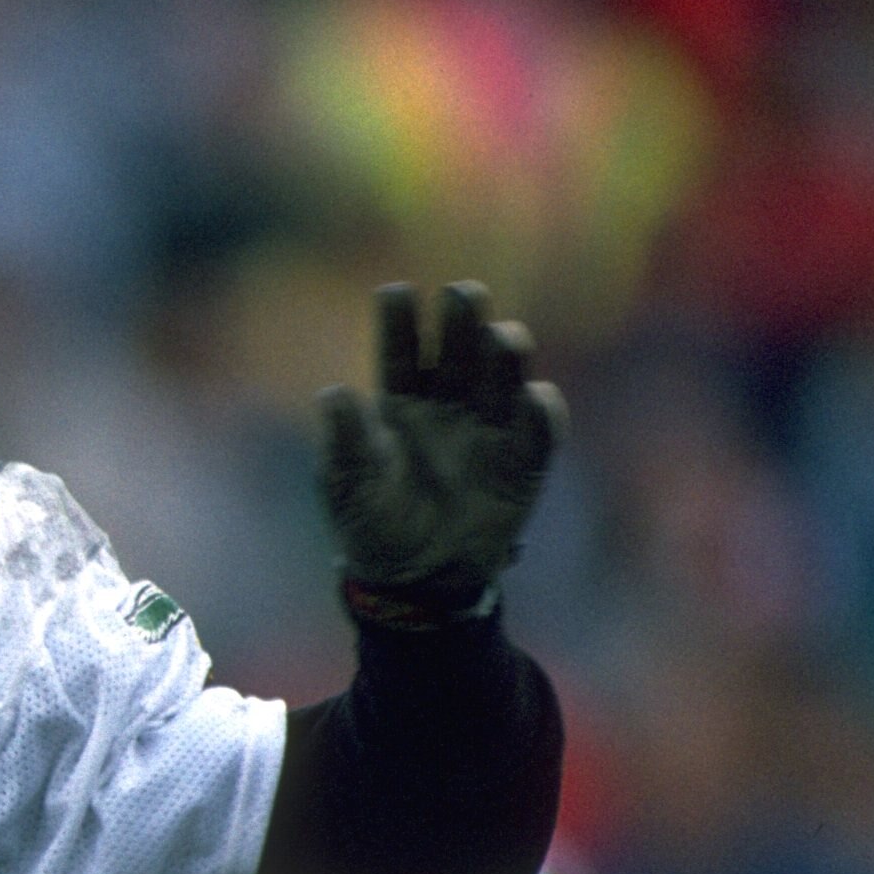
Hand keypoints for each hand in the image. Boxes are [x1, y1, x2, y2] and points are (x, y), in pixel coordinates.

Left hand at [315, 282, 562, 597]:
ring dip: (505, 354)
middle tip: (463, 294)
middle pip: (459, 350)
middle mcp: (449, 404)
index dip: (400, 322)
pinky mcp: (522, 465)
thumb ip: (343, 442)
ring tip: (502, 336)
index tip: (394, 293)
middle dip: (463, 319)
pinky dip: (540, 415)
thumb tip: (333, 393)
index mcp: (402, 401)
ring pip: (502, 378)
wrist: (414, 580)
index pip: (401, 353)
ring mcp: (489, 429)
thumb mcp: (348, 487)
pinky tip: (534, 397)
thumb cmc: (373, 524)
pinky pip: (537, 434)